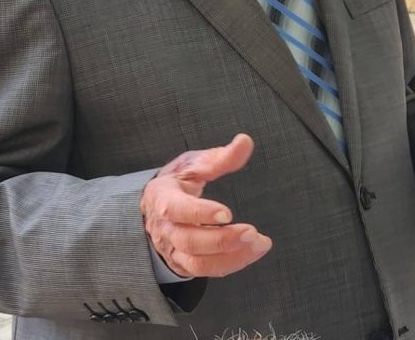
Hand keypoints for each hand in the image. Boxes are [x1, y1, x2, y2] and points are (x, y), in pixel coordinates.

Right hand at [141, 133, 271, 278]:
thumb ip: (218, 157)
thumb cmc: (177, 181)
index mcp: (162, 197)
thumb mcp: (192, 163)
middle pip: (190, 241)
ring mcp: (172, 249)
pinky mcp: (183, 264)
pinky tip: (250, 252)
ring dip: (231, 256)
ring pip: (198, 262)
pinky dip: (230, 264)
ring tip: (259, 244)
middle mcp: (165, 228)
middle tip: (252, 232)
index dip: (200, 213)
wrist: (155, 207)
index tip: (227, 213)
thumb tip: (245, 142)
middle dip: (222, 240)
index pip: (176, 209)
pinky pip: (206, 271)